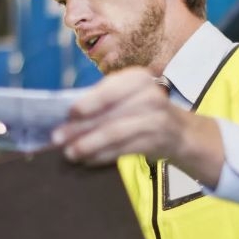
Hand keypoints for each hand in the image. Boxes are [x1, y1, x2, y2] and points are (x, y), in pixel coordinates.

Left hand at [52, 67, 223, 185]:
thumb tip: (64, 115)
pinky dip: (103, 155)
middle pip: (109, 113)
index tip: (69, 113)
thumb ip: (102, 100)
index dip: (89, 102)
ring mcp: (156, 119)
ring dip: (89, 144)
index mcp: (138, 78)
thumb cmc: (144, 111)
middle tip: (57, 138)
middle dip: (80, 127)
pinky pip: (123, 149)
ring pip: (115, 132)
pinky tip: (88, 160)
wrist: (182, 132)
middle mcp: (150, 95)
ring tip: (70, 153)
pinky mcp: (156, 141)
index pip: (109, 89)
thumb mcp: (128, 96)